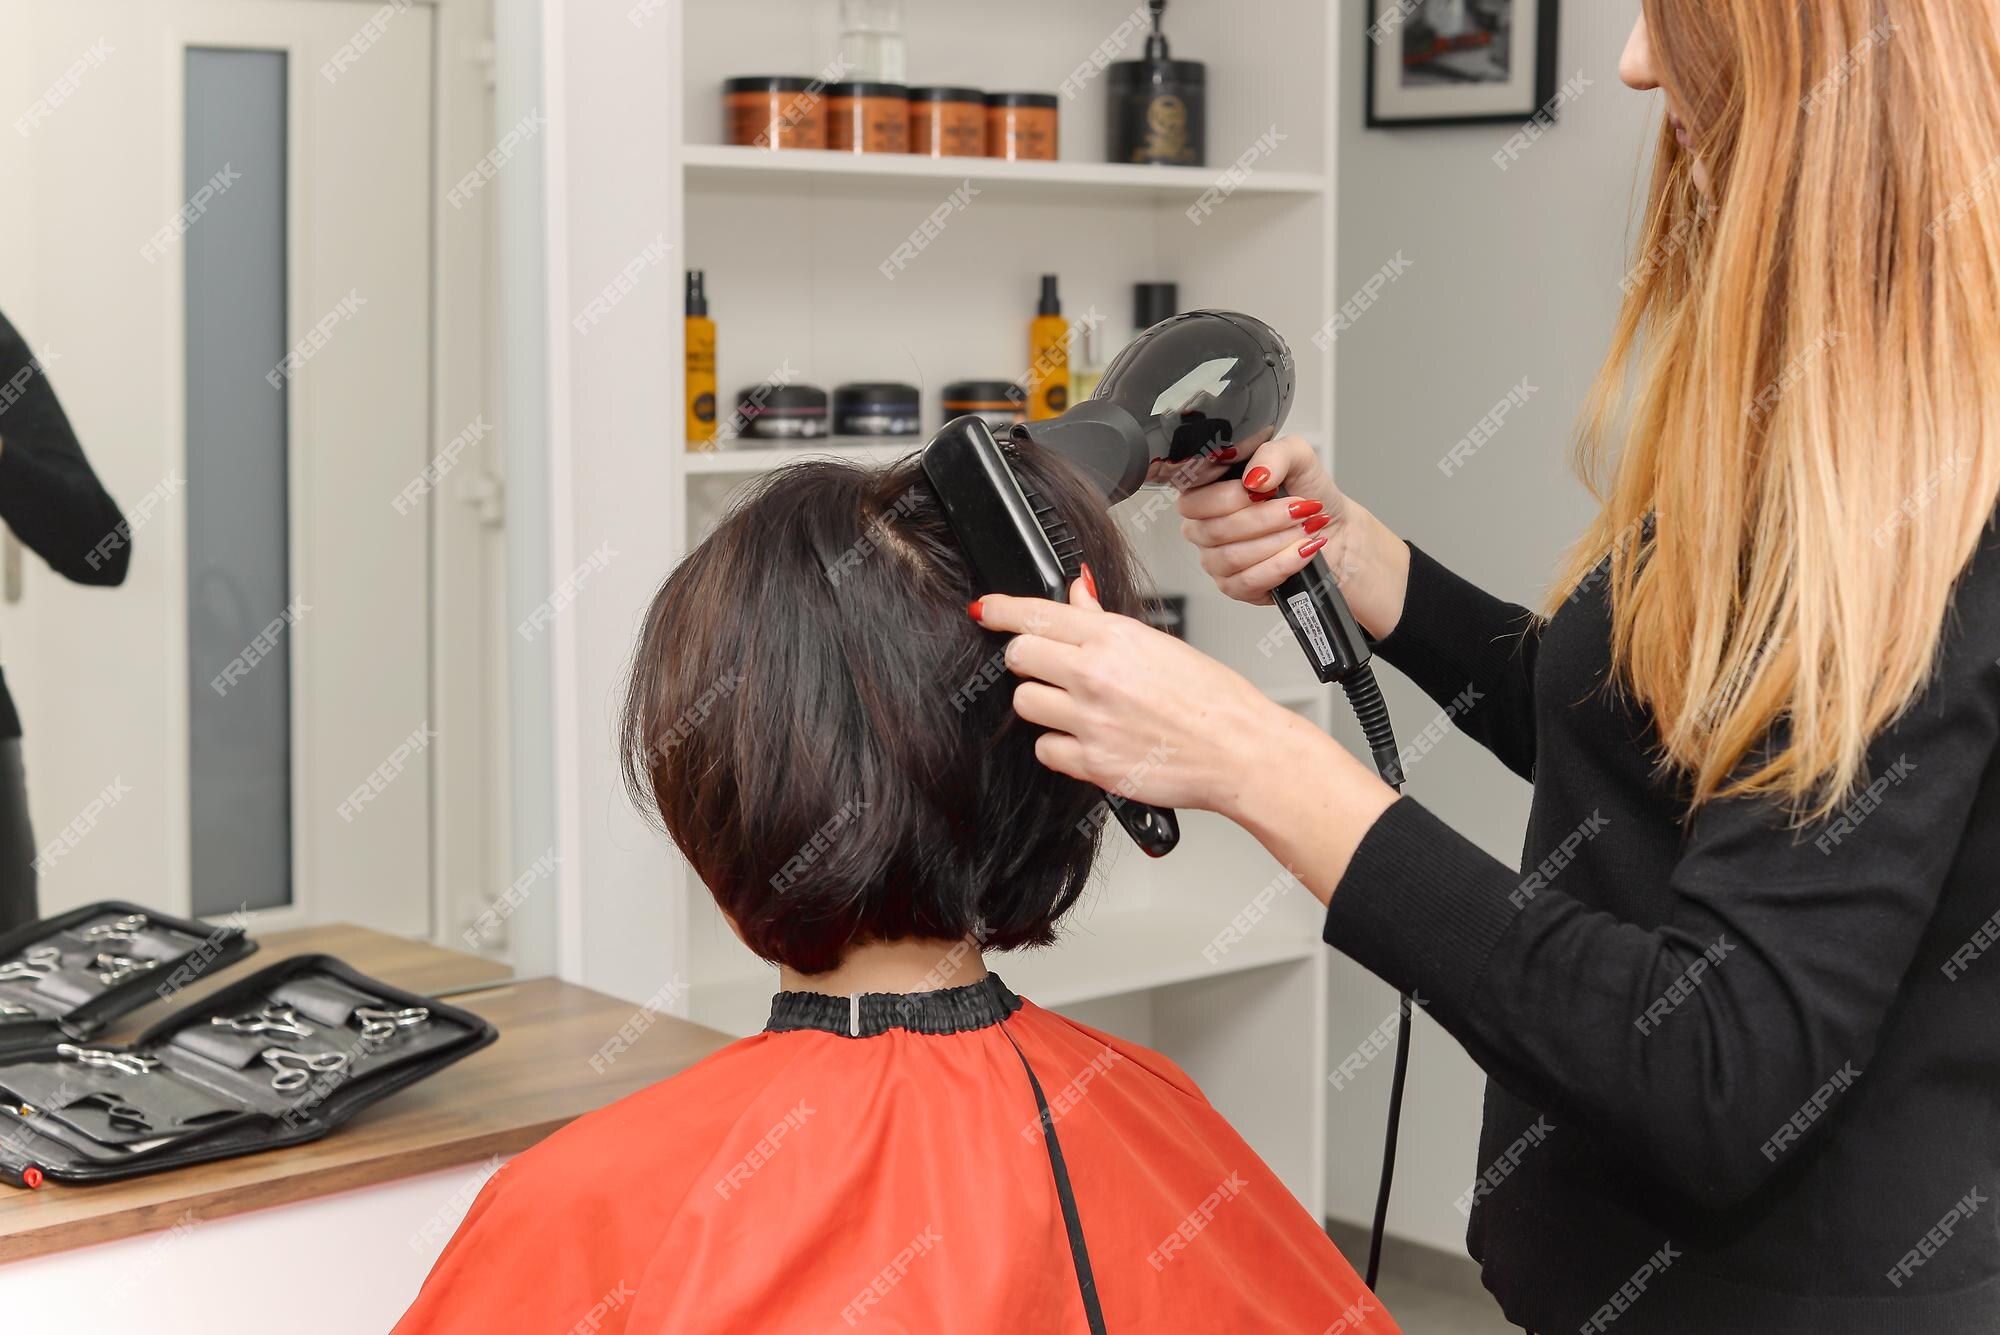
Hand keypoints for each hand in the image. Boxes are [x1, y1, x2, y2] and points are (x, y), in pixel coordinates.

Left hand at [974, 569, 1401, 900]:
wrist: (1240, 750)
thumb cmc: (1213, 699)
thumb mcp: (1159, 643)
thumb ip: (1105, 621)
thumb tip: (1077, 593)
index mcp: (1113, 638)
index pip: (1035, 615)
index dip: (1000, 610)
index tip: (984, 611)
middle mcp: (1095, 676)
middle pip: (1018, 657)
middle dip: (1028, 659)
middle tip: (1051, 666)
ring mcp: (1090, 721)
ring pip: (1026, 703)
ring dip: (1043, 703)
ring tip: (1078, 707)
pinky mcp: (1092, 764)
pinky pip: (1045, 750)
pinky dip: (1060, 746)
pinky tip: (1089, 739)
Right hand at [1177, 435, 1410, 637]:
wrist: (1334, 530)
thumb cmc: (1309, 495)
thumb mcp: (1298, 459)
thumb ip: (1274, 454)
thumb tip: (1254, 476)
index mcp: (1207, 494)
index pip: (1194, 501)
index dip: (1231, 497)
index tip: (1267, 489)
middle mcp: (1205, 529)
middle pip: (1216, 531)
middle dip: (1266, 519)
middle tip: (1298, 510)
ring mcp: (1217, 561)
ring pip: (1233, 557)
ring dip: (1278, 541)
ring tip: (1305, 529)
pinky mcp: (1235, 588)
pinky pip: (1248, 582)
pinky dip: (1282, 565)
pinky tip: (1302, 551)